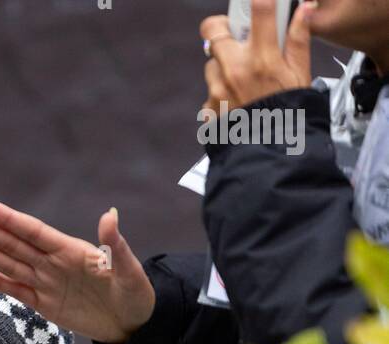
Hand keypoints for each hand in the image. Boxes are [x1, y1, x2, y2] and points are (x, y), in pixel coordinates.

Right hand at [0, 199, 155, 343]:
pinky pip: (16, 291)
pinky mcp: (45, 305)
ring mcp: (46, 283)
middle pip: (12, 244)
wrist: (133, 322)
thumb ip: (115, 246)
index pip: (32, 231)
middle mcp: (53, 263)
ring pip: (9, 264)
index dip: (7, 219)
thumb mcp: (128, 270)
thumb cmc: (135, 293)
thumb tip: (109, 216)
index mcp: (70, 250)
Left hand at [200, 0, 313, 114]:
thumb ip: (299, 40)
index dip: (256, 2)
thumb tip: (303, 11)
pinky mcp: (209, 110)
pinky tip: (238, 106)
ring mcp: (218, 91)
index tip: (258, 4)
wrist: (270, 159)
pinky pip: (210, 94)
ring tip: (244, 84)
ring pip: (211, 64)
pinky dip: (221, 96)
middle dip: (222, 29)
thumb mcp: (300, 77)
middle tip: (236, 38)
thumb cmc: (288, 119)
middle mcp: (235, 71)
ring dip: (223, 68)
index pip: (258, 9)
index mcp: (261, 58)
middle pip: (213, 30)